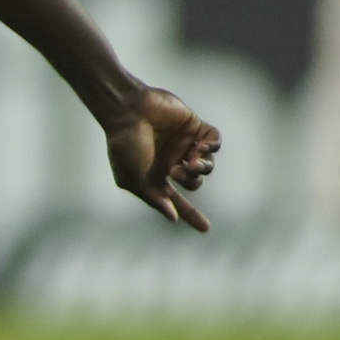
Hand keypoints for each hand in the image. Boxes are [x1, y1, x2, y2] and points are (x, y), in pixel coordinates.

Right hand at [103, 86, 221, 230]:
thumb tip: (172, 216)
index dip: (191, 215)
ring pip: (207, 164)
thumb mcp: (133, 178)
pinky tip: (202, 148)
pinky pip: (214, 141)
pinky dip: (212, 147)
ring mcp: (184, 144)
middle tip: (179, 170)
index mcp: (156, 176)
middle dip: (192, 181)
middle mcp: (172, 161)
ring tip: (193, 160)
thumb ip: (153, 198)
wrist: (128, 110)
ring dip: (204, 167)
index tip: (206, 230)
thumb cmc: (125, 145)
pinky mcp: (194, 126)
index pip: (177, 200)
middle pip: (195, 182)